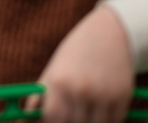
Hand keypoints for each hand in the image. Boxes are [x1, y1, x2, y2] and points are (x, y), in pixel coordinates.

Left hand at [27, 6, 134, 122]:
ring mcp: (102, 95)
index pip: (51, 118)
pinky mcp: (121, 98)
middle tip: (67, 116)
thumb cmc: (75, 53)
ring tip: (83, 112)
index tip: (52, 120)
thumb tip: (26, 119)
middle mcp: (80, 90)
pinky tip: (98, 111)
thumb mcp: (53, 71)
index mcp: (58, 82)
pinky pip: (112, 122)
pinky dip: (104, 121)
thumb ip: (40, 98)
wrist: (109, 33)